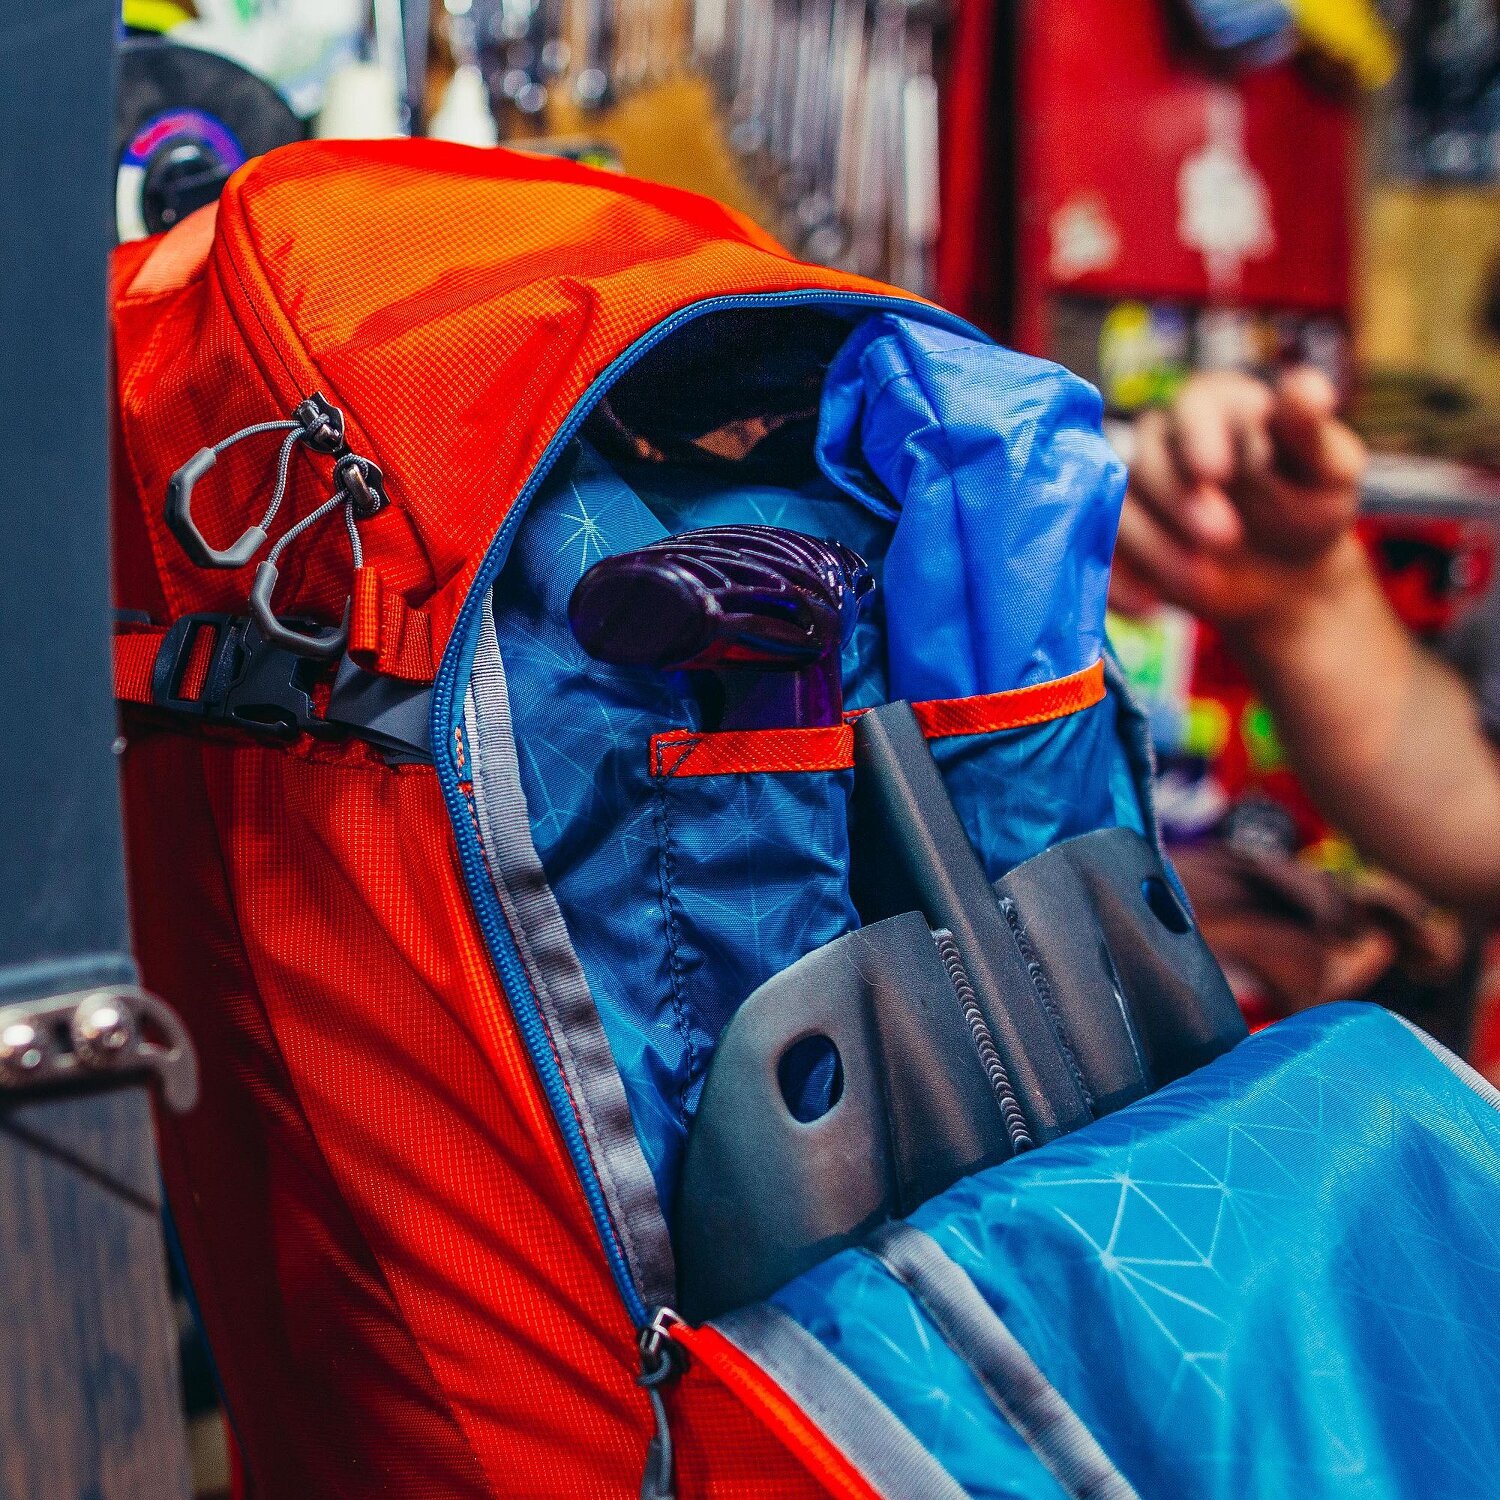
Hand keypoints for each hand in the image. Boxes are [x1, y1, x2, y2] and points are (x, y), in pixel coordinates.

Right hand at [1113, 367, 1367, 640]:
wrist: (1287, 575)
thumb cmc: (1310, 509)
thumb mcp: (1329, 470)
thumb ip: (1311, 434)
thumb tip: (1309, 391)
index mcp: (1220, 406)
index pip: (1195, 405)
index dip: (1199, 436)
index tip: (1216, 472)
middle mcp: (1166, 440)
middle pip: (1147, 458)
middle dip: (1179, 501)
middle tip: (1225, 540)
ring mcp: (1135, 491)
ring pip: (1116, 507)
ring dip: (1154, 547)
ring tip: (1204, 583)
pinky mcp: (1117, 538)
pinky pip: (1096, 554)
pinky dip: (1117, 583)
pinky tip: (1150, 608)